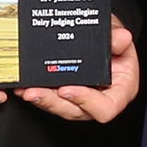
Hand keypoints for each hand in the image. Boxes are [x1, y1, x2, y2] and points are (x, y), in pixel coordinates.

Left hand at [19, 20, 142, 122]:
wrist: (103, 37)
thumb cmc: (115, 41)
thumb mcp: (117, 35)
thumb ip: (117, 39)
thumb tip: (121, 37)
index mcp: (120, 91)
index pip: (106, 108)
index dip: (86, 102)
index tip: (66, 89)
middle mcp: (100, 99)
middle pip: (76, 111)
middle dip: (53, 102)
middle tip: (35, 92)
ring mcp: (81, 98)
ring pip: (60, 107)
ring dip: (42, 99)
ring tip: (26, 90)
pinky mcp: (66, 94)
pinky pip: (52, 98)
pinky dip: (38, 93)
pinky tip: (24, 86)